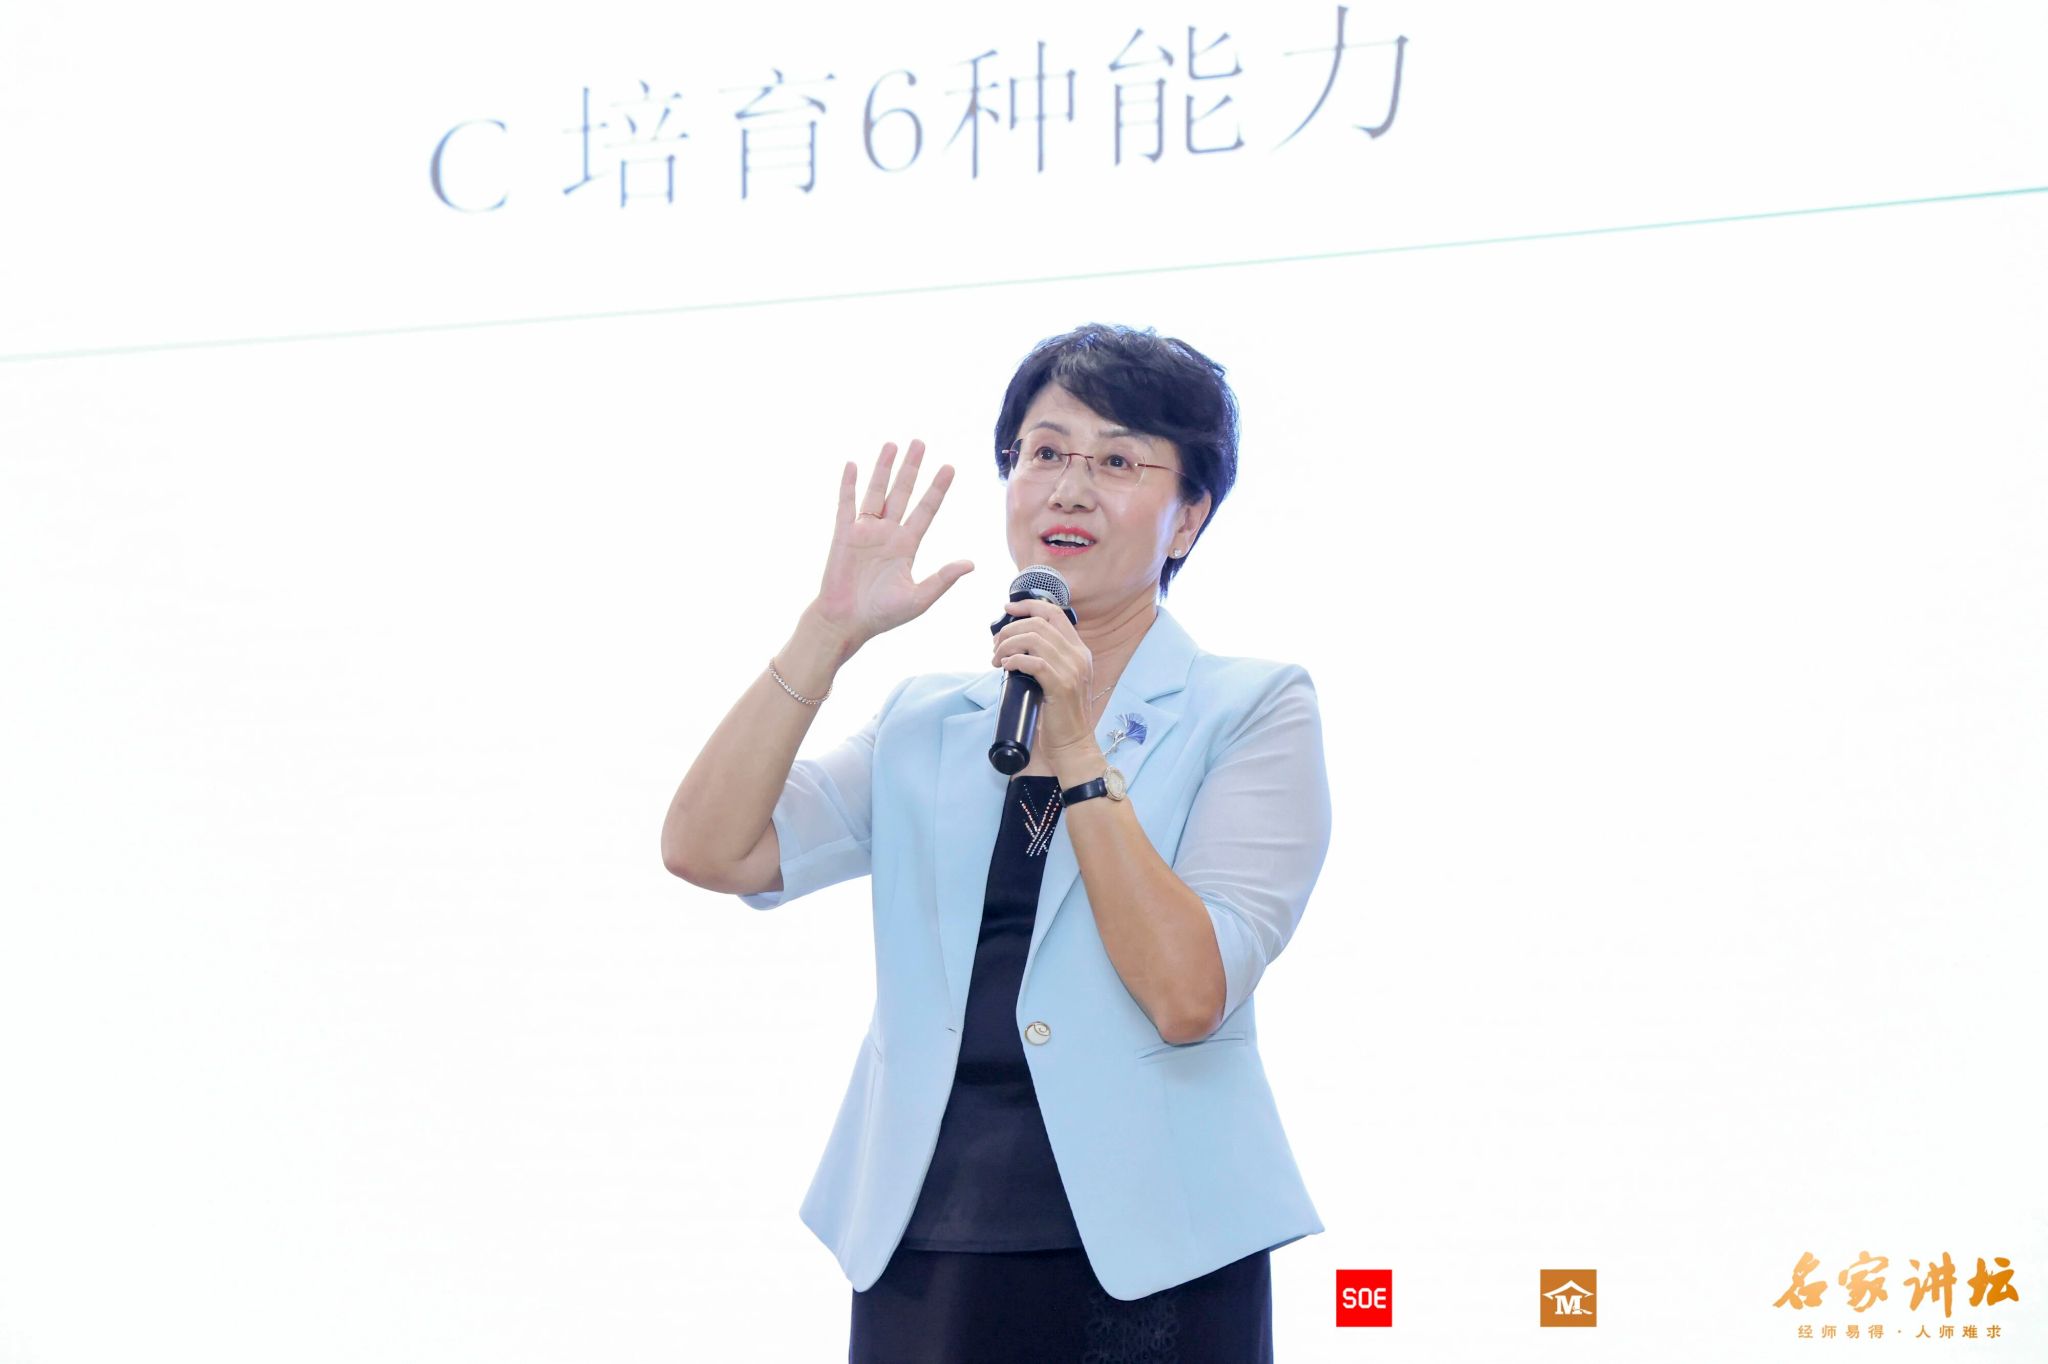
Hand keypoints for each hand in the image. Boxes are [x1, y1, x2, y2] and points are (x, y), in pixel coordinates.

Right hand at [810, 440, 974, 651]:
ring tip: (892, 444)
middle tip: (920, 443)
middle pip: (902, 493)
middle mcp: (887, 533)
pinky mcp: (843, 534)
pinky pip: (846, 504)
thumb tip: (971, 564)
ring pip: (876, 492)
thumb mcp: (918, 599)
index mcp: (907, 545)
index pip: (926, 509)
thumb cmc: (881, 615)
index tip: (949, 467)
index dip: (937, 489)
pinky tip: (852, 465)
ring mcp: (865, 531)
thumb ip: (942, 579)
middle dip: (911, 468)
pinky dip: (848, 485)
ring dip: (883, 468)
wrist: (846, 622)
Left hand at [991, 598, 1098, 755]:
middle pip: (1039, 623)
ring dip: (1008, 645)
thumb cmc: (1060, 715)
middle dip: (1010, 630)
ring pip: (1034, 639)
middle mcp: (1079, 656)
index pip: (1055, 613)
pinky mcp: (1061, 685)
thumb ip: (1047, 659)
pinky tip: (1007, 666)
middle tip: (995, 645)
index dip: (1029, 605)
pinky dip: (1015, 660)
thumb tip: (1014, 645)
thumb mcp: (1059, 679)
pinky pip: (1034, 662)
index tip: (1008, 609)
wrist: (1072, 744)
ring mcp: (1072, 669)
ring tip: (996, 659)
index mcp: (1079, 650)